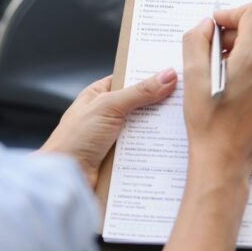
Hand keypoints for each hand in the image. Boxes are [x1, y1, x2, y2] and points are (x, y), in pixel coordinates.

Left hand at [39, 69, 177, 188]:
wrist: (65, 179)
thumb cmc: (74, 139)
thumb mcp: (108, 106)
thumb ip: (139, 91)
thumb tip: (167, 75)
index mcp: (100, 94)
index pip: (130, 78)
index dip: (150, 74)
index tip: (175, 71)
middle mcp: (108, 113)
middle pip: (142, 103)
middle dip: (160, 102)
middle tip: (186, 97)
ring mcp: (116, 136)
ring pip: (146, 127)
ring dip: (160, 127)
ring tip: (184, 121)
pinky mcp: (123, 157)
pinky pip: (144, 148)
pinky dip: (156, 147)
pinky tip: (172, 145)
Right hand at [164, 3, 251, 250]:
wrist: (223, 164)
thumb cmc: (207, 123)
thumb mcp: (192, 77)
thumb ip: (196, 41)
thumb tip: (207, 25)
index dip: (232, 14)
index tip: (217, 29)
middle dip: (234, 42)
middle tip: (212, 61)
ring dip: (243, 63)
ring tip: (223, 84)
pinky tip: (236, 100)